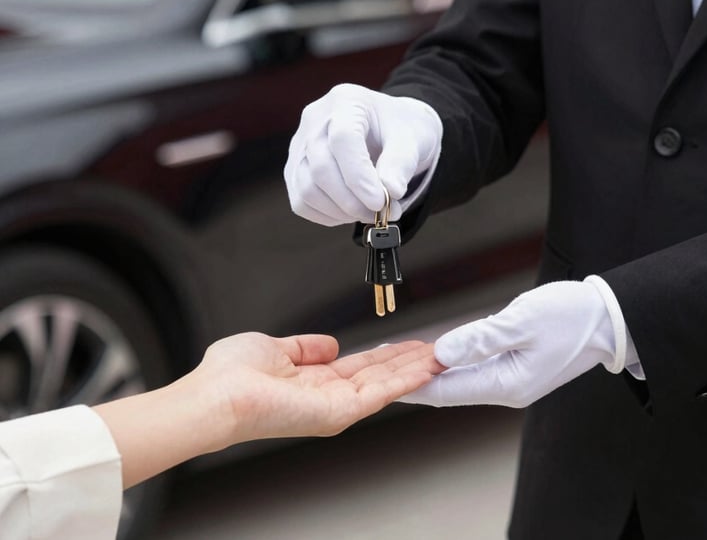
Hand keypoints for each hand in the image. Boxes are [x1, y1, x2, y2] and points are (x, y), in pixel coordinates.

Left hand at [96, 333, 442, 488]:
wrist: (217, 396)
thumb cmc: (230, 375)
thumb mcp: (275, 348)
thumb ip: (305, 347)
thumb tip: (329, 344)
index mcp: (311, 381)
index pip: (358, 367)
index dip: (385, 355)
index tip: (408, 346)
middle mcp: (325, 397)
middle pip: (377, 376)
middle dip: (407, 362)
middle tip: (436, 351)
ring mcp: (333, 407)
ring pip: (384, 384)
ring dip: (413, 369)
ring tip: (439, 356)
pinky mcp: (337, 413)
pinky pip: (378, 393)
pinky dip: (404, 380)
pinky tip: (423, 368)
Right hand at [284, 83, 441, 224]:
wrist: (387, 130)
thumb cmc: (398, 130)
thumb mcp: (412, 139)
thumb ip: (401, 164)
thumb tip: (390, 193)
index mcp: (346, 100)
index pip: (343, 139)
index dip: (359, 176)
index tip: (381, 202)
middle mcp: (315, 119)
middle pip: (321, 167)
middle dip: (353, 200)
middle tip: (382, 213)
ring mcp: (300, 144)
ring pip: (307, 188)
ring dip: (341, 211)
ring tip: (370, 213)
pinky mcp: (295, 168)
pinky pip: (301, 201)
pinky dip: (328, 215)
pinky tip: (351, 211)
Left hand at [400, 280, 623, 408]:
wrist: (608, 319)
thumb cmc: (571, 317)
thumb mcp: (523, 322)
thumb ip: (480, 338)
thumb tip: (440, 352)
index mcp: (505, 384)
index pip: (445, 389)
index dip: (410, 384)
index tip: (380, 378)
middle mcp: (505, 387)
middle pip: (448, 387)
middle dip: (414, 376)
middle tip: (381, 362)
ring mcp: (511, 378)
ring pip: (459, 377)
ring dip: (431, 367)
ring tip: (399, 356)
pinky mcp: (515, 365)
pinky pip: (474, 367)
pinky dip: (452, 359)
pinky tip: (436, 351)